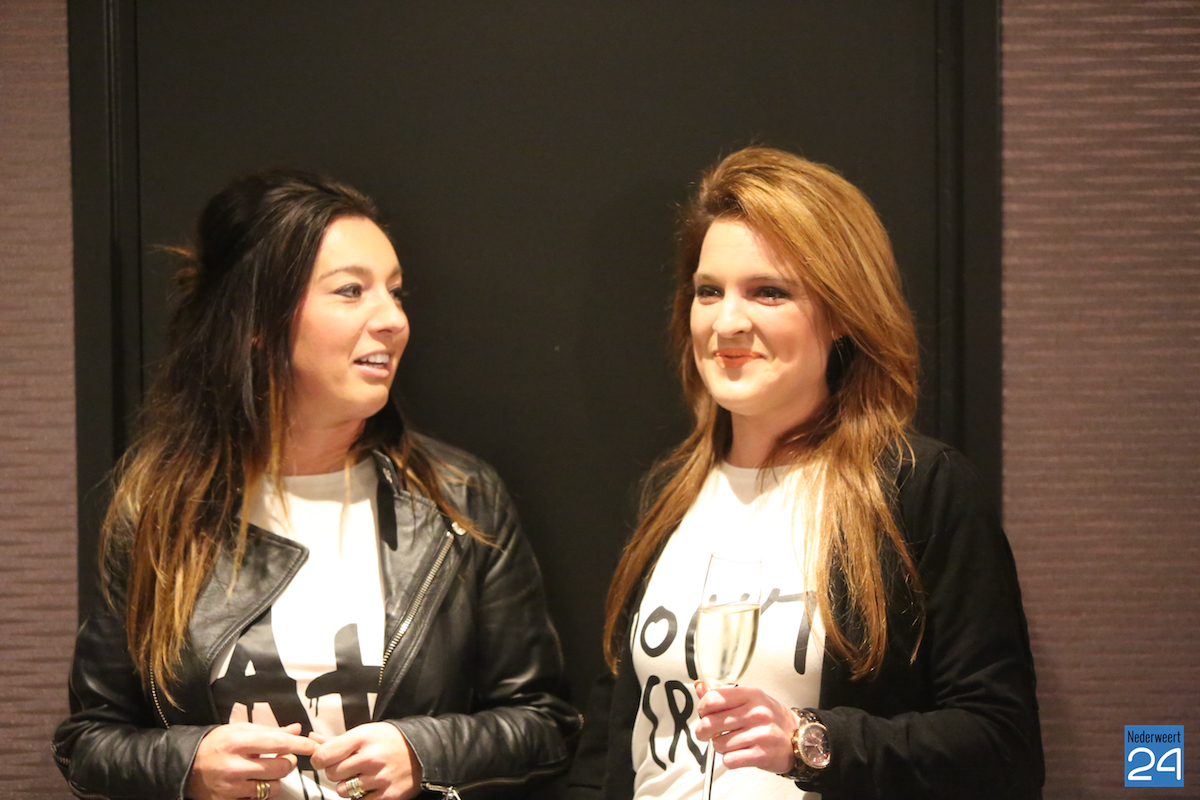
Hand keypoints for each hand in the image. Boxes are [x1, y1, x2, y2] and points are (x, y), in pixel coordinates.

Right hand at [186, 722, 314, 799]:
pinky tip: (255, 783)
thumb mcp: (241, 729)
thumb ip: (271, 731)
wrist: (187, 766)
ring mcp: (232, 787)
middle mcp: (235, 766)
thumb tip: (296, 730)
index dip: (300, 746)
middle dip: (288, 763)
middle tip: (284, 758)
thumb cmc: (217, 744)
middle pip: (281, 768)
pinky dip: (262, 792)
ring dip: (276, 780)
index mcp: (239, 742)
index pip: (279, 744)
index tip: (313, 746)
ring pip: (273, 788)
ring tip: (267, 771)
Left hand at [310, 722, 421, 799]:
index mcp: (362, 739)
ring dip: (348, 785)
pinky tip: (371, 784)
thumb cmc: (391, 740)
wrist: (423, 751)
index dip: (319, 759)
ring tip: (361, 775)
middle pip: (331, 774)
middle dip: (336, 772)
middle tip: (349, 766)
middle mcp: (370, 758)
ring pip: (343, 790)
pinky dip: (361, 796)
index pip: (323, 756)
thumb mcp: (365, 732)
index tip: (325, 759)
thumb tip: (312, 740)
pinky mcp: (386, 795)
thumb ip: (337, 740)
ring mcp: (378, 778)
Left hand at [694, 681, 797, 774]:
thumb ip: (724, 694)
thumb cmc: (772, 718)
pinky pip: (729, 760)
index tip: (704, 713)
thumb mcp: (750, 699)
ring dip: (720, 746)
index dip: (702, 708)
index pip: (713, 699)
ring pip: (718, 744)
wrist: (799, 738)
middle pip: (711, 723)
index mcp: (751, 695)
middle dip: (703, 731)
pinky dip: (729, 759)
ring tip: (731, 742)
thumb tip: (701, 686)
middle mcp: (756, 713)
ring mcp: (759, 734)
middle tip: (707, 733)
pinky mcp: (761, 755)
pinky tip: (738, 753)